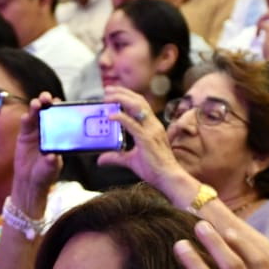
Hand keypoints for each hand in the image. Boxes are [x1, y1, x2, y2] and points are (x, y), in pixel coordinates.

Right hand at [10, 93, 62, 213]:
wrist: (30, 181)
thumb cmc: (45, 174)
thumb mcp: (52, 169)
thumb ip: (52, 163)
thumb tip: (52, 156)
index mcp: (59, 135)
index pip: (61, 117)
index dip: (60, 108)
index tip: (60, 103)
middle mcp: (48, 130)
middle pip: (48, 111)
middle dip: (48, 102)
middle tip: (47, 98)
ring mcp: (35, 132)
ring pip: (36, 115)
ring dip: (36, 107)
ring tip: (36, 104)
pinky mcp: (24, 136)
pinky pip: (25, 124)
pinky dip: (26, 119)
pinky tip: (26, 116)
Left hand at [97, 86, 197, 203]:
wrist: (168, 179)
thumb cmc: (154, 170)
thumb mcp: (131, 161)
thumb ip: (116, 157)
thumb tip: (100, 160)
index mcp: (152, 127)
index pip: (141, 104)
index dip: (128, 96)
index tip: (114, 92)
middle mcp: (153, 125)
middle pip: (138, 100)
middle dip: (122, 92)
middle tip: (107, 90)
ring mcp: (151, 131)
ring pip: (136, 106)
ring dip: (120, 99)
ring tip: (107, 98)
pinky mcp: (146, 139)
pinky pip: (132, 124)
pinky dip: (120, 117)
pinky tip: (110, 116)